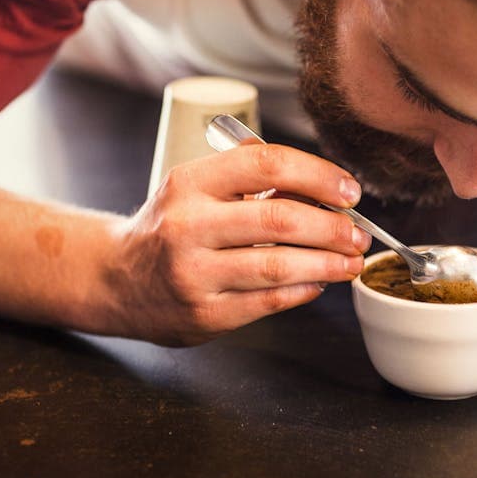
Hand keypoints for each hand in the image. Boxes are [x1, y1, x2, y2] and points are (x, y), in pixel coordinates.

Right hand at [104, 144, 370, 345]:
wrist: (117, 279)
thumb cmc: (172, 226)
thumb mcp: (198, 187)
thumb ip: (252, 177)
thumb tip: (325, 185)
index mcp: (190, 182)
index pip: (266, 164)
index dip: (318, 175)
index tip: (349, 190)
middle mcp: (187, 225)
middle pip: (279, 219)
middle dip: (333, 227)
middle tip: (359, 233)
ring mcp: (193, 273)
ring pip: (278, 266)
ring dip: (327, 263)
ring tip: (351, 261)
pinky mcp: (204, 314)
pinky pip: (268, 301)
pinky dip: (303, 290)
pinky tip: (318, 282)